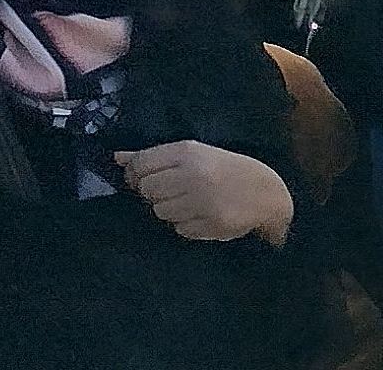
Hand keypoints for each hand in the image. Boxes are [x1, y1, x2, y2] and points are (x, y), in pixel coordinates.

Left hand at [116, 141, 292, 244]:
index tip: (139, 178)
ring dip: (167, 209)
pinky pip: (179, 229)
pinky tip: (199, 215)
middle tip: (168, 191)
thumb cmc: (223, 168)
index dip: (134, 173)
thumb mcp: (192, 153)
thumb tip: (116, 157)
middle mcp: (194, 176)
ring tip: (186, 203)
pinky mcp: (212, 225)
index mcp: (187, 153)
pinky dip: (184, 224)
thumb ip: (152, 156)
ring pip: (160, 212)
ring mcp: (204, 202)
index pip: (141, 164)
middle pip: (147, 190)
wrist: (267, 193)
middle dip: (152, 192)